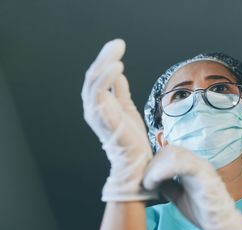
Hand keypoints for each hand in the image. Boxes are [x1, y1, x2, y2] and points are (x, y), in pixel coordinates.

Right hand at [82, 39, 155, 201]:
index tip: (118, 47)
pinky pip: (99, 93)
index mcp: (100, 104)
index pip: (98, 78)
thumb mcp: (127, 108)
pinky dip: (106, 78)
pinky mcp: (102, 117)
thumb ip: (120, 92)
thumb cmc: (131, 137)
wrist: (135, 161)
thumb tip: (118, 73)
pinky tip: (117, 67)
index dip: (105, 60)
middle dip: (104, 57)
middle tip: (118, 44)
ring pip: (93, 81)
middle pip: (93, 76)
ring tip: (117, 51)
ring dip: (104, 63)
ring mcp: (96, 112)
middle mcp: (94, 107)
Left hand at [143, 145, 241, 229]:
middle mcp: (198, 162)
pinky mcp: (204, 175)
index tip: (145, 180)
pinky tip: (154, 183)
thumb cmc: (203, 212)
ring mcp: (202, 167)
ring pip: (174, 153)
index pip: (170, 153)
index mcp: (193, 165)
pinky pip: (181, 164)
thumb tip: (150, 179)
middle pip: (170, 150)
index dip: (154, 163)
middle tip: (145, 182)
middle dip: (153, 164)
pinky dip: (162, 171)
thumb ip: (167, 186)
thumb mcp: (178, 196)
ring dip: (155, 167)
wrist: (222, 226)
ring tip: (149, 184)